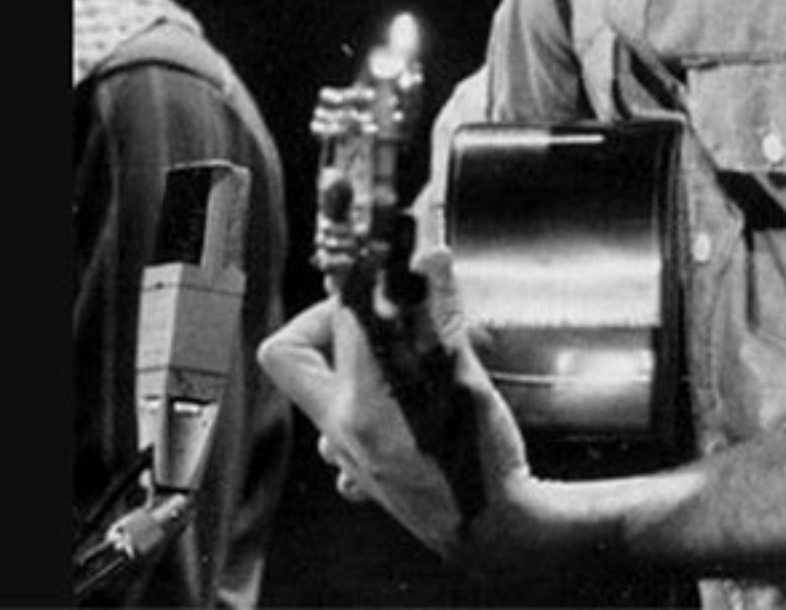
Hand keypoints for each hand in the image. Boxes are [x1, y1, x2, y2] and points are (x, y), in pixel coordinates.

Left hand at [258, 248, 570, 571]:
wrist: (494, 532)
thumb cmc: (482, 469)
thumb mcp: (469, 383)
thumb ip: (443, 319)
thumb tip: (431, 259)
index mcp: (365, 403)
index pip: (342, 315)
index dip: (364, 273)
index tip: (382, 252)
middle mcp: (342, 428)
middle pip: (291, 351)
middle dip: (325, 317)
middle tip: (373, 303)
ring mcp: (345, 451)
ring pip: (318, 384)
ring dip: (351, 355)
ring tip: (404, 345)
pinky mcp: (359, 464)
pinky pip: (339, 418)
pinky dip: (366, 393)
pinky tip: (405, 390)